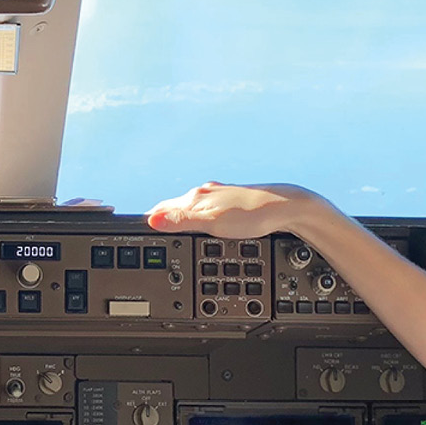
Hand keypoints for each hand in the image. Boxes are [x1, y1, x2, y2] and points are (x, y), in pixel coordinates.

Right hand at [146, 182, 324, 238]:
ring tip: (170, 229)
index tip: (138, 230)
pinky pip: (207, 210)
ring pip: (191, 207)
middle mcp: (206, 193)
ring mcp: (220, 197)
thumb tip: (153, 220)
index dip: (150, 220)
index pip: (162, 208)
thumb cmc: (253, 215)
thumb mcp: (213, 222)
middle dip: (161, 217)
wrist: (286, 209)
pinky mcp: (233, 204)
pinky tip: (204, 224)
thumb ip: (182, 221)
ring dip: (179, 217)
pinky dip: (198, 218)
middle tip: (150, 231)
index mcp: (197, 198)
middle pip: (175, 207)